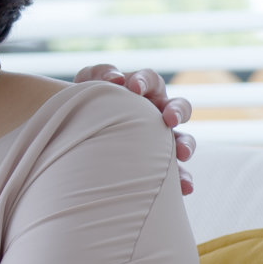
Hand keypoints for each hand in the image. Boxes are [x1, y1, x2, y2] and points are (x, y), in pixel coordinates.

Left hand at [75, 64, 195, 194]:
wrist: (76, 136)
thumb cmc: (86, 105)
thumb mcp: (87, 85)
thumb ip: (100, 75)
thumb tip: (117, 79)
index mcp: (143, 92)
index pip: (151, 80)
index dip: (145, 82)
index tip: (134, 88)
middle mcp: (158, 114)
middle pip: (179, 107)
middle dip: (177, 111)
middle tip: (169, 119)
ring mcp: (162, 140)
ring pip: (184, 140)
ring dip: (186, 145)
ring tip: (182, 154)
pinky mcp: (160, 164)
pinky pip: (176, 173)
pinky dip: (183, 179)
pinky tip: (184, 188)